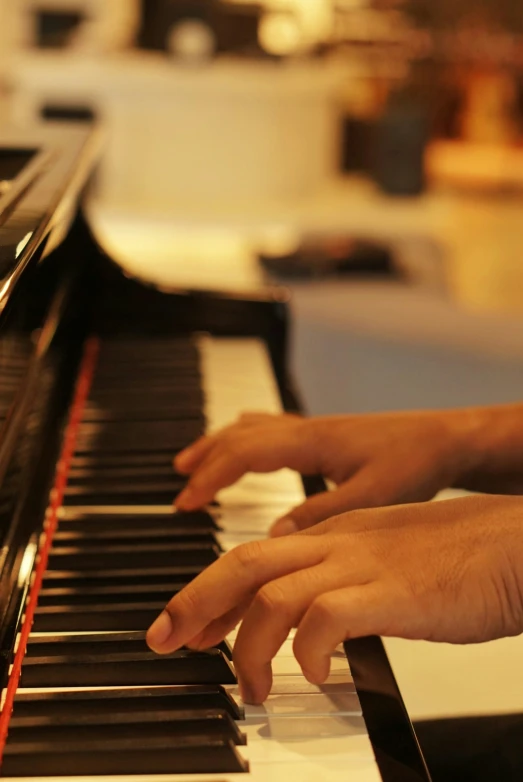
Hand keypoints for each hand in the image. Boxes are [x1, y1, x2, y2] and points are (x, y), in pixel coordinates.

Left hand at [147, 494, 522, 703]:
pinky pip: (323, 619)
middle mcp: (337, 542)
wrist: (512, 543)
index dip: (212, 591)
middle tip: (166, 641)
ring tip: (250, 686)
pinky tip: (316, 675)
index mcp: (335, 533)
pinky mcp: (388, 593)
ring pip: (270, 593)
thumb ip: (346, 579)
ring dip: (247, 645)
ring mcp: (360, 564)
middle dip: (195, 603)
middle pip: (242, 563)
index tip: (190, 624)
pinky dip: (306, 652)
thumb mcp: (387, 562)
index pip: (253, 555)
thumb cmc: (460, 558)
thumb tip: (313, 615)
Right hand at [174, 409, 482, 534]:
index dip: (210, 476)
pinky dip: (243, 438)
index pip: (244, 453)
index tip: (186, 502)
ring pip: (251, 428)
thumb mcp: (370, 495)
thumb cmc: (415, 462)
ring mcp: (313, 428)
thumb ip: (321, 513)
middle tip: (179, 487)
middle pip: (239, 435)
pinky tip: (241, 444)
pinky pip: (268, 428)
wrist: (446, 438)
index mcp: (311, 441)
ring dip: (218, 444)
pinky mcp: (323, 434)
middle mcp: (306, 429)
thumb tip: (275, 535)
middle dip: (204, 460)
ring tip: (191, 462)